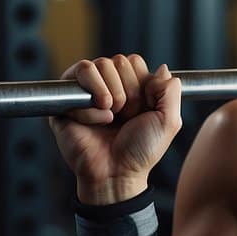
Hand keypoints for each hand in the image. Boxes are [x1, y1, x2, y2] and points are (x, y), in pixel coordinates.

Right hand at [48, 54, 182, 202]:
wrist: (115, 174)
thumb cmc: (140, 150)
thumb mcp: (168, 121)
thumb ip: (171, 91)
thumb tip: (163, 68)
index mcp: (130, 86)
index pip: (133, 61)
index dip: (140, 84)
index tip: (141, 110)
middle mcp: (107, 86)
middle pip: (116, 61)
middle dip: (126, 92)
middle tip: (125, 117)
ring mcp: (85, 93)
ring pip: (95, 65)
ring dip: (109, 95)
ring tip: (111, 118)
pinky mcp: (65, 103)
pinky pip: (75, 83)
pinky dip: (91, 109)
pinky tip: (97, 124)